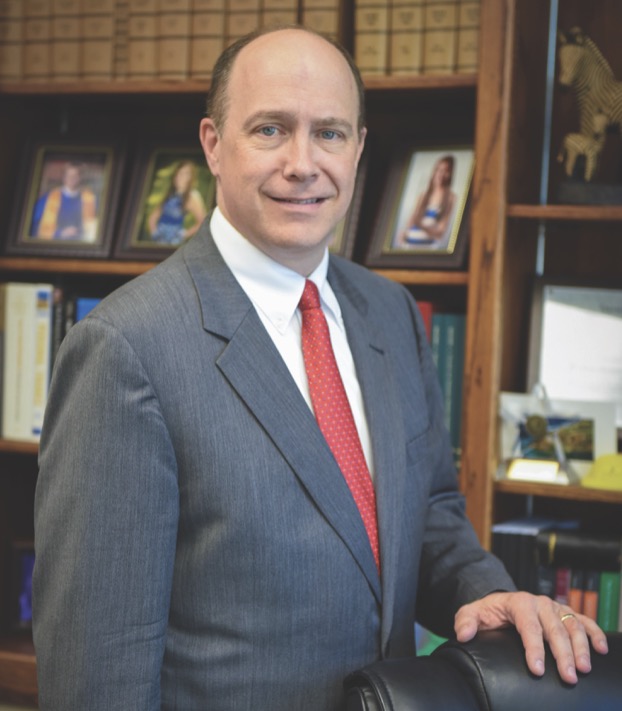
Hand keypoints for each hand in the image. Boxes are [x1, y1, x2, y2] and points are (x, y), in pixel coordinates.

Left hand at [454, 591, 608, 683]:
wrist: (502, 602)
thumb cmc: (489, 612)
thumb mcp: (472, 613)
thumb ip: (465, 621)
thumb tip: (463, 635)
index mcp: (518, 602)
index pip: (528, 626)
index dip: (534, 648)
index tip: (537, 670)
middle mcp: (540, 603)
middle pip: (554, 629)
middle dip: (562, 653)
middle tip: (568, 677)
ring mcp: (554, 608)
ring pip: (572, 625)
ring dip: (581, 647)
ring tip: (584, 669)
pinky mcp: (565, 614)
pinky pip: (583, 621)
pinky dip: (594, 633)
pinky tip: (602, 650)